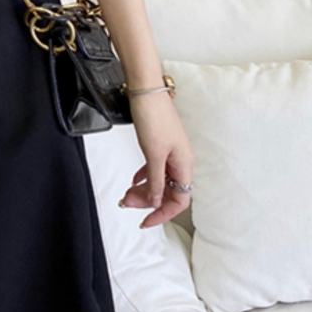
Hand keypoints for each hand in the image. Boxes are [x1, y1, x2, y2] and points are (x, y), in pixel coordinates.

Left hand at [119, 90, 194, 228]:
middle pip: (168, 191)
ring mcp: (171, 151)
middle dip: (148, 201)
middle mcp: (181, 160)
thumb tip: (156, 202)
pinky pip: (154, 168)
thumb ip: (155, 180)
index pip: (180, 200)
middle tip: (127, 203)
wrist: (146, 90)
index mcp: (184, 164)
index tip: (145, 222)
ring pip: (159, 180)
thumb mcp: (153, 154)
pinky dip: (144, 176)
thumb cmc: (153, 118)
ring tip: (126, 194)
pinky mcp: (160, 143)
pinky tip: (133, 181)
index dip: (163, 213)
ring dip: (144, 190)